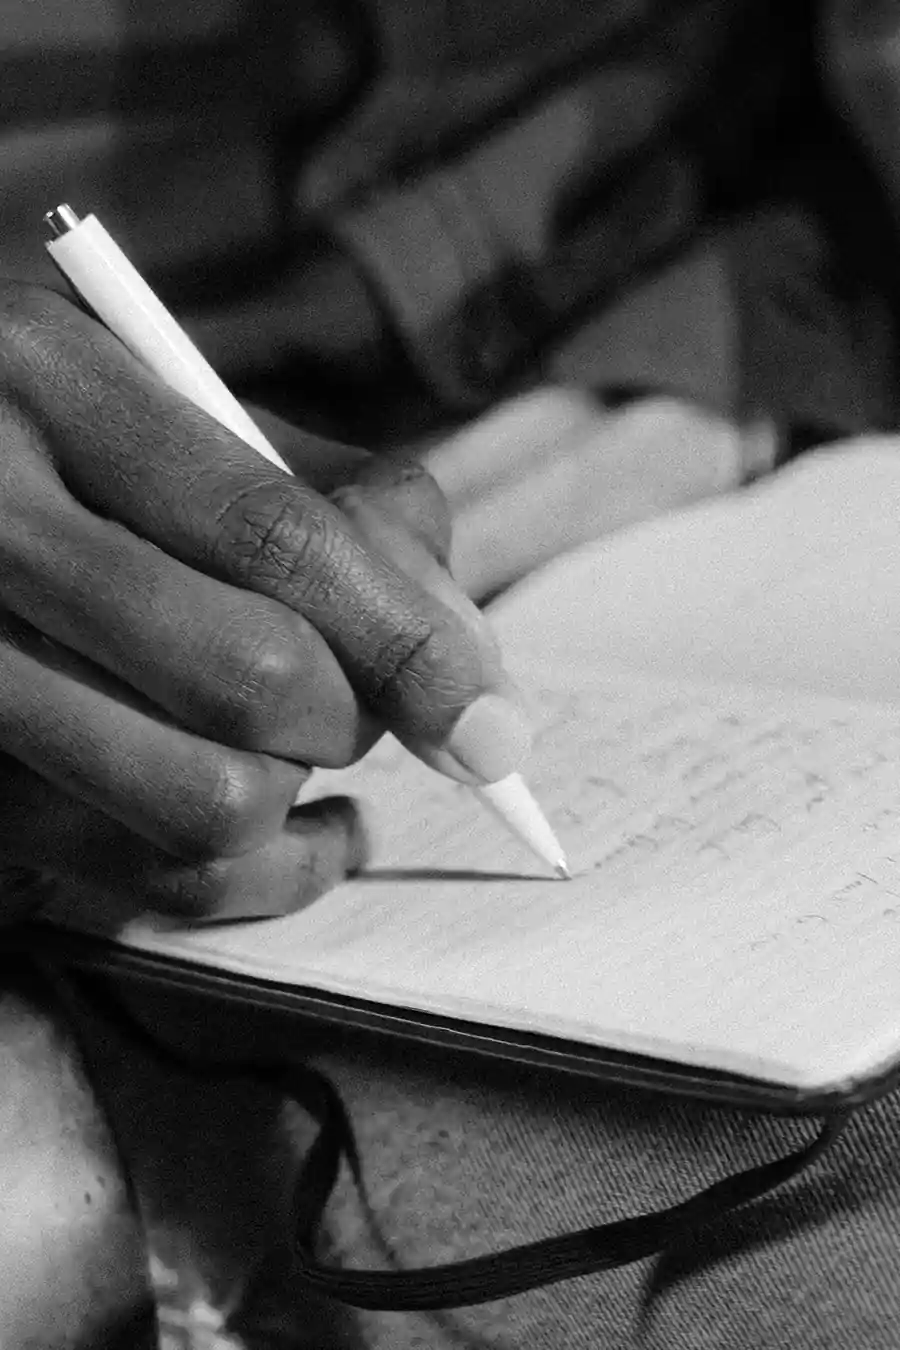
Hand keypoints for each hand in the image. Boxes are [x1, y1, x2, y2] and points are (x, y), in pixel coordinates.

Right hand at [0, 282, 526, 922]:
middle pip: (251, 676)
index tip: (492, 724)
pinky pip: (141, 879)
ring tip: (302, 752)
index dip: (408, 640)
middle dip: (354, 716)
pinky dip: (259, 880)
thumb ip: (342, 504)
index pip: (275, 535)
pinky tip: (294, 835)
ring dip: (297, 795)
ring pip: (200, 801)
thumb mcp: (189, 410)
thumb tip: (469, 661)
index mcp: (54, 380)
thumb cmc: (78, 448)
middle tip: (362, 705)